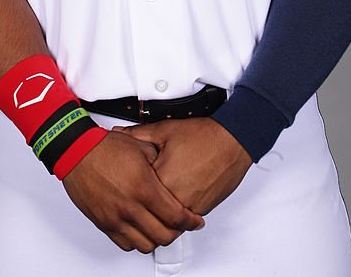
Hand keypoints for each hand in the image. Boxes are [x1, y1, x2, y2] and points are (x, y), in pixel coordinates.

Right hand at [62, 130, 204, 253]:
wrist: (77, 152)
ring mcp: (116, 218)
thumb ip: (159, 163)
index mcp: (143, 187)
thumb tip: (172, 174)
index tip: (195, 221)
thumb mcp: (140, 147)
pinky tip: (141, 229)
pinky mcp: (104, 223)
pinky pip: (125, 244)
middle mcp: (131, 206)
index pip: (175, 216)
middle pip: (163, 235)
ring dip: (157, 238)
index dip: (190, 221)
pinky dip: (137, 241)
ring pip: (145, 244)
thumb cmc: (105, 148)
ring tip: (161, 227)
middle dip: (177, 231)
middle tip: (180, 225)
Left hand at [113, 117, 251, 214]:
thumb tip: (119, 133)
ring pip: (167, 221)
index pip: (136, 192)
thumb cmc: (203, 135)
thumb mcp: (165, 130)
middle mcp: (175, 197)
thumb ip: (138, 134)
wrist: (232, 141)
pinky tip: (175, 198)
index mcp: (161, 178)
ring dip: (160, 213)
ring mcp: (189, 206)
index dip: (129, 186)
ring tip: (156, 199)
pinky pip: (184, 220)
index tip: (126, 182)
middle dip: (143, 205)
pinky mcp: (202, 210)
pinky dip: (177, 213)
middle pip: (150, 211)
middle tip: (137, 196)